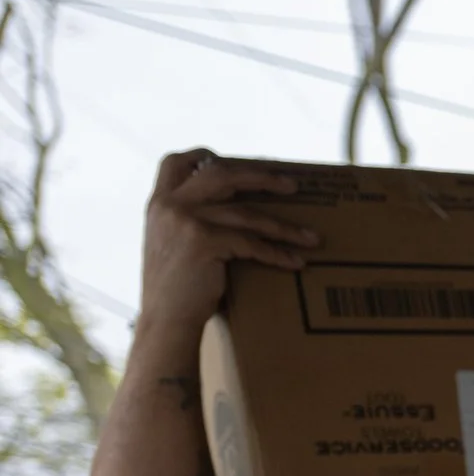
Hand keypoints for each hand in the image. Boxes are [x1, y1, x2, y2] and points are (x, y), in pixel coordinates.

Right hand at [135, 150, 319, 338]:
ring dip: (285, 226)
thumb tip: (229, 209)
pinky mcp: (203, 241)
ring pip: (246, 212)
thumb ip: (188, 220)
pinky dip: (278, 253)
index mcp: (159, 202)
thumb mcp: (170, 243)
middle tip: (293, 186)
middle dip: (261, 176)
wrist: (164, 320)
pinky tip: (296, 261)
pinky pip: (251, 242)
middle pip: (221, 173)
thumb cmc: (176, 288)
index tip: (240, 161)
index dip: (206, 155)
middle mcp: (169, 204)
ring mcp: (185, 220)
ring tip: (312, 237)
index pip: (175, 162)